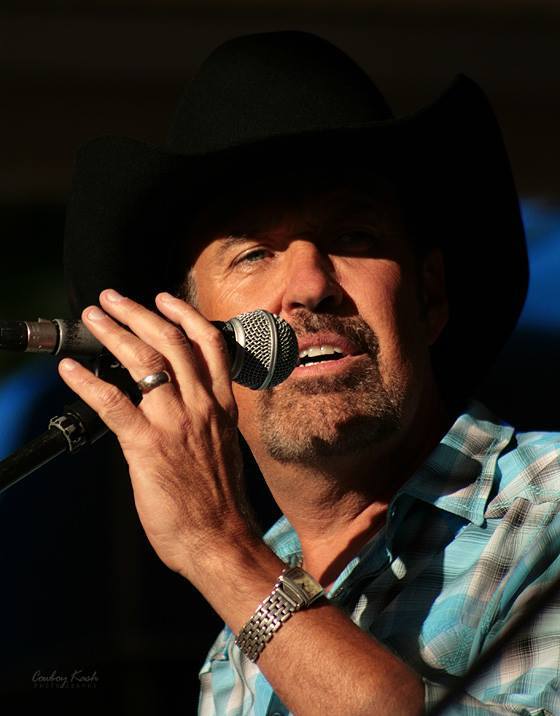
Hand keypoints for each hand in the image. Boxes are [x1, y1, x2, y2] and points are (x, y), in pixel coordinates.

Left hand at [58, 289, 254, 581]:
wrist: (221, 539)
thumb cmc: (220, 500)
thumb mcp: (223, 446)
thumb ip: (204, 417)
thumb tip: (178, 403)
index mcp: (221, 405)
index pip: (209, 344)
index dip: (185, 315)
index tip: (164, 299)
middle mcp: (201, 406)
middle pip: (172, 341)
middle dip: (140, 312)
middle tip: (114, 298)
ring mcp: (175, 423)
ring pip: (145, 361)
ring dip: (115, 332)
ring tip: (94, 316)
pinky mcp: (148, 446)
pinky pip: (113, 404)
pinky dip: (88, 383)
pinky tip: (69, 370)